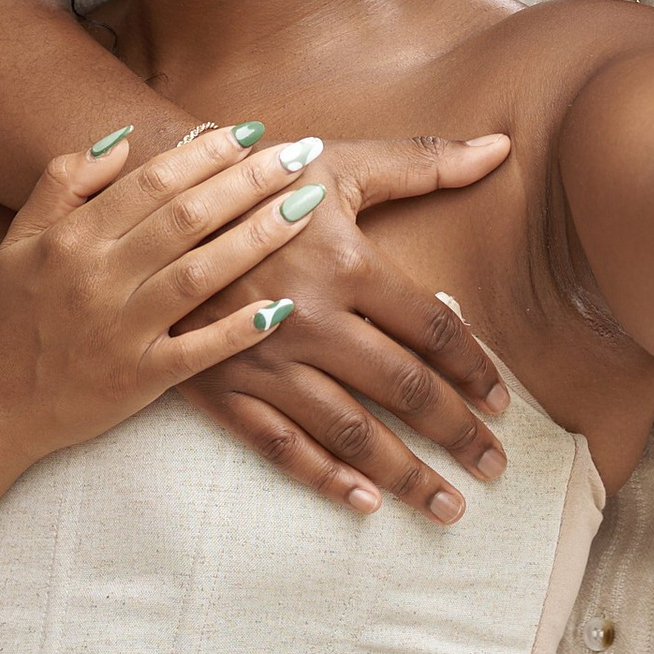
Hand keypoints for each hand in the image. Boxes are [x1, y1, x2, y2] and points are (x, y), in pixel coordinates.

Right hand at [0, 121, 356, 468]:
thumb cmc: (9, 316)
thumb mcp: (20, 238)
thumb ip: (64, 182)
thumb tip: (121, 140)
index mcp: (73, 239)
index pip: (152, 182)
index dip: (206, 152)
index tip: (251, 130)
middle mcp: (99, 278)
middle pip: (187, 218)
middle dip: (249, 181)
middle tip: (299, 152)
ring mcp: (121, 331)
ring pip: (200, 274)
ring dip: (258, 238)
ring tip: (307, 207)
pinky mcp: (138, 381)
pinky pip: (197, 351)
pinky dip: (238, 330)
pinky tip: (282, 306)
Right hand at [183, 131, 516, 520]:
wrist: (151, 204)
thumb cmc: (257, 181)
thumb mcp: (336, 162)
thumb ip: (421, 162)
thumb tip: (499, 147)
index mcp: (346, 264)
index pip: (432, 331)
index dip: (475, 371)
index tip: (502, 403)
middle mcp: (311, 318)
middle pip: (401, 389)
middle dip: (456, 433)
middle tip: (495, 467)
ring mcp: (262, 358)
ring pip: (348, 430)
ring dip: (404, 474)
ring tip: (448, 506)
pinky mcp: (218, 385)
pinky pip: (278, 444)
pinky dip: (323, 479)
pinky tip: (365, 504)